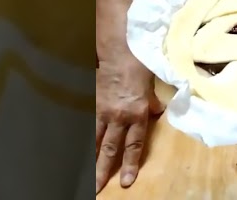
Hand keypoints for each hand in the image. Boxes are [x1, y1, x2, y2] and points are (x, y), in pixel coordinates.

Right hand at [95, 56, 160, 192]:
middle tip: (98, 188)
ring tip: (85, 176)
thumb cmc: (140, 66)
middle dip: (103, 170)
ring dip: (90, 158)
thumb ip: (152, 104)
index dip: (130, 165)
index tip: (126, 182)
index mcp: (138, 113)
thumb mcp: (152, 88)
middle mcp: (120, 116)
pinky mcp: (92, 103)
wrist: (121, 51)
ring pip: (95, 140)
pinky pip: (88, 125)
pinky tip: (81, 151)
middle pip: (110, 149)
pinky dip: (85, 138)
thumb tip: (156, 112)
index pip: (134, 145)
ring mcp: (103, 110)